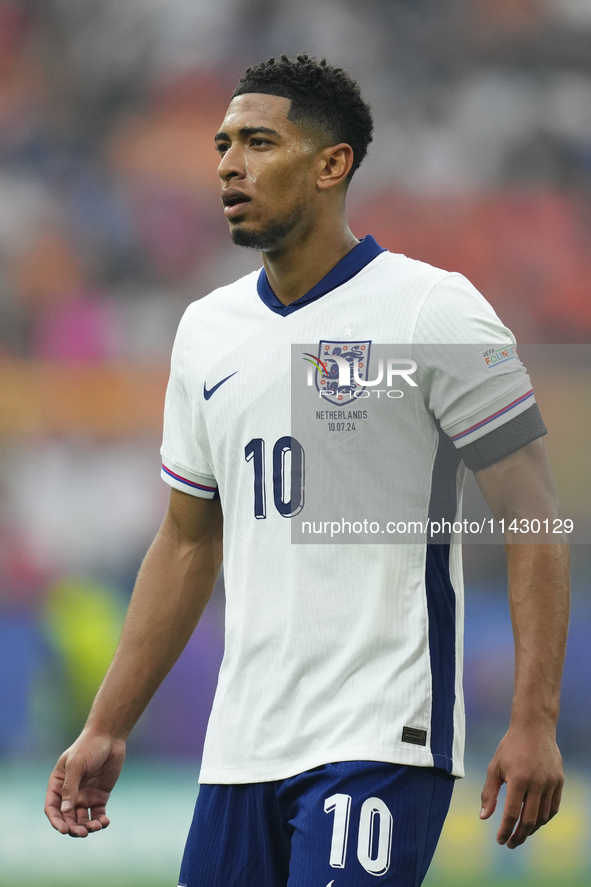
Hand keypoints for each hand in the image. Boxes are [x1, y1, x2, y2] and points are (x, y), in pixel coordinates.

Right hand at [44, 732, 125, 836]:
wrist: (109, 738)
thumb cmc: (88, 747)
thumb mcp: (76, 765)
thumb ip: (70, 787)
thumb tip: (65, 811)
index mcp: (58, 784)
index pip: (53, 808)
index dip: (56, 821)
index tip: (63, 830)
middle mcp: (70, 793)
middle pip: (67, 817)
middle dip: (73, 828)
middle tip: (82, 833)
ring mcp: (85, 796)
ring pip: (82, 819)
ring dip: (87, 827)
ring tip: (96, 827)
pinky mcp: (100, 797)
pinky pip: (98, 814)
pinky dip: (100, 821)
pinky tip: (104, 822)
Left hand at [479, 725, 562, 848]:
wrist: (534, 728)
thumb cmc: (510, 747)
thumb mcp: (495, 767)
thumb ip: (489, 793)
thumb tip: (484, 817)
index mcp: (519, 779)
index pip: (512, 814)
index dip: (505, 830)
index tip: (500, 841)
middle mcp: (537, 783)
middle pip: (529, 820)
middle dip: (519, 836)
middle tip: (510, 844)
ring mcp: (550, 783)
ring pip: (543, 817)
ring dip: (531, 829)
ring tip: (520, 834)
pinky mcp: (559, 782)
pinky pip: (553, 808)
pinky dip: (544, 818)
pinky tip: (534, 821)